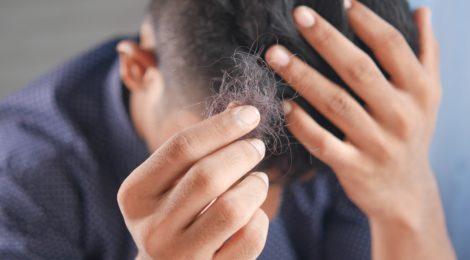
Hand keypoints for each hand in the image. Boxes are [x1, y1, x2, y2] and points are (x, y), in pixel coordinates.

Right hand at [117, 105, 269, 259]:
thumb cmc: (174, 212)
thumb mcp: (171, 181)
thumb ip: (199, 146)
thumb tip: (241, 110)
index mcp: (136, 194)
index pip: (181, 148)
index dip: (221, 126)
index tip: (251, 114)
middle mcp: (152, 227)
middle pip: (207, 176)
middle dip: (242, 153)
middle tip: (257, 146)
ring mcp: (179, 256)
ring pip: (232, 208)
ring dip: (255, 186)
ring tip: (258, 180)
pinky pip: (249, 239)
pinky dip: (260, 219)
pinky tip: (253, 213)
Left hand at [265, 2, 454, 258]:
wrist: (406, 193)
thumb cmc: (411, 134)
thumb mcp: (428, 96)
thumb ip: (426, 54)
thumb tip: (422, 11)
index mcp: (419, 91)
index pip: (392, 47)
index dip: (367, 22)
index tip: (342, 2)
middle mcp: (401, 115)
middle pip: (358, 70)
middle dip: (326, 39)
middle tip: (298, 15)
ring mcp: (377, 144)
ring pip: (334, 103)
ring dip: (302, 76)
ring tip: (275, 54)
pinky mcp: (355, 168)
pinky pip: (323, 142)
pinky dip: (302, 123)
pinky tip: (284, 105)